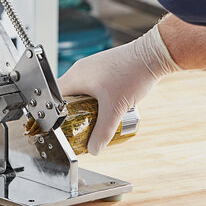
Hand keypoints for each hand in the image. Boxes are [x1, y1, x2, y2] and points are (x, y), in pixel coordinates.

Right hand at [57, 24, 179, 154]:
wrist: (151, 57)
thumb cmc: (131, 75)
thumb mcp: (115, 109)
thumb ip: (103, 132)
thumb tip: (94, 149)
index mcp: (75, 76)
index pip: (54, 95)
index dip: (55, 112)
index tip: (60, 125)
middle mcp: (80, 69)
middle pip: (66, 94)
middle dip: (71, 111)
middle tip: (78, 126)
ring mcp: (91, 67)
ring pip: (80, 89)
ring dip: (83, 104)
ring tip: (93, 118)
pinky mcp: (102, 68)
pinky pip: (91, 84)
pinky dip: (94, 97)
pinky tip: (106, 106)